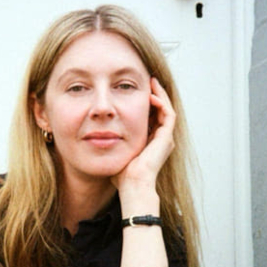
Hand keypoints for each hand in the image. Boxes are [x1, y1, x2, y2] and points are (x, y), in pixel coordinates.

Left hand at [112, 77, 175, 195]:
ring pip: (167, 110)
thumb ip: (111, 143)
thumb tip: (97, 136)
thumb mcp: (116, 152)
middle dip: (154, 94)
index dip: (146, 103)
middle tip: (147, 80)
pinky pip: (168, 114)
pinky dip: (161, 103)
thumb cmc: (122, 175)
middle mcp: (161, 140)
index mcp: (151, 143)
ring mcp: (165, 139)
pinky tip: (150, 95)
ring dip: (160, 95)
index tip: (135, 90)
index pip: (151, 117)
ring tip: (151, 82)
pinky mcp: (166, 138)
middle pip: (161, 111)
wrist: (132, 185)